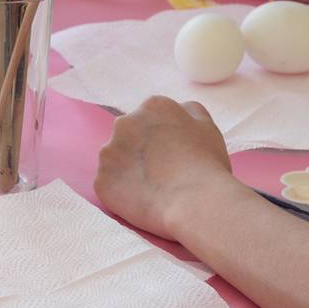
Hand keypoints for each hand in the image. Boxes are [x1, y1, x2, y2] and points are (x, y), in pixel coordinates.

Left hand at [94, 96, 236, 240]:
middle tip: (158, 173)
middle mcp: (124, 123)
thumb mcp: (207, 126)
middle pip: (127, 135)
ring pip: (114, 160)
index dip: (159, 139)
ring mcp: (109, 152)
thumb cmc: (206, 164)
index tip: (168, 155)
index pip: (149, 119)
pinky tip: (140, 201)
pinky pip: (108, 185)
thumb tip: (179, 108)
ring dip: (126, 171)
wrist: (194, 201)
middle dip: (139, 151)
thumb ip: (190, 111)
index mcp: (152, 107)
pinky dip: (120, 193)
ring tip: (149, 189)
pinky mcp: (101, 180)